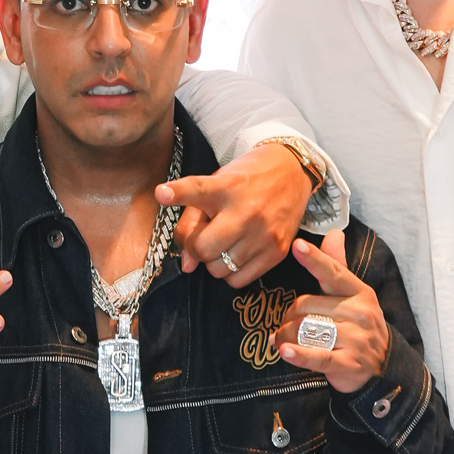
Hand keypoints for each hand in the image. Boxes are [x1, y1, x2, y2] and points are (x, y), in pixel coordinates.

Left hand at [157, 142, 311, 287]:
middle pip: (203, 248)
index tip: (161, 193)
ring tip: (224, 242)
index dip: (178, 192)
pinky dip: (231, 272)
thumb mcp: (216, 184)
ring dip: (214, 261)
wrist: (292, 174)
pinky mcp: (277, 252)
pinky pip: (239, 280)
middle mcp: (246, 211)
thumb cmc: (245, 181)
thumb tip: (187, 265)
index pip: (198, 189)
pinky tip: (236, 252)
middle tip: (203, 237)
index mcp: (226, 188)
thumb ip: (192, 220)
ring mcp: (264, 234)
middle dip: (196, 248)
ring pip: (219, 269)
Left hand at [272, 232, 389, 393]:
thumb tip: (334, 233)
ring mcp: (356, 340)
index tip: (297, 246)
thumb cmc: (359, 326)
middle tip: (285, 325)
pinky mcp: (348, 364)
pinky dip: (298, 354)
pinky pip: (317, 356)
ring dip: (285, 336)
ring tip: (282, 341)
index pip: (333, 272)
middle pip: (306, 305)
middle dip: (287, 316)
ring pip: (305, 329)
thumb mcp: (354, 294)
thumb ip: (338, 265)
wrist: (383, 368)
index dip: (314, 259)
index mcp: (359, 292)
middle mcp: (359, 313)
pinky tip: (285, 351)